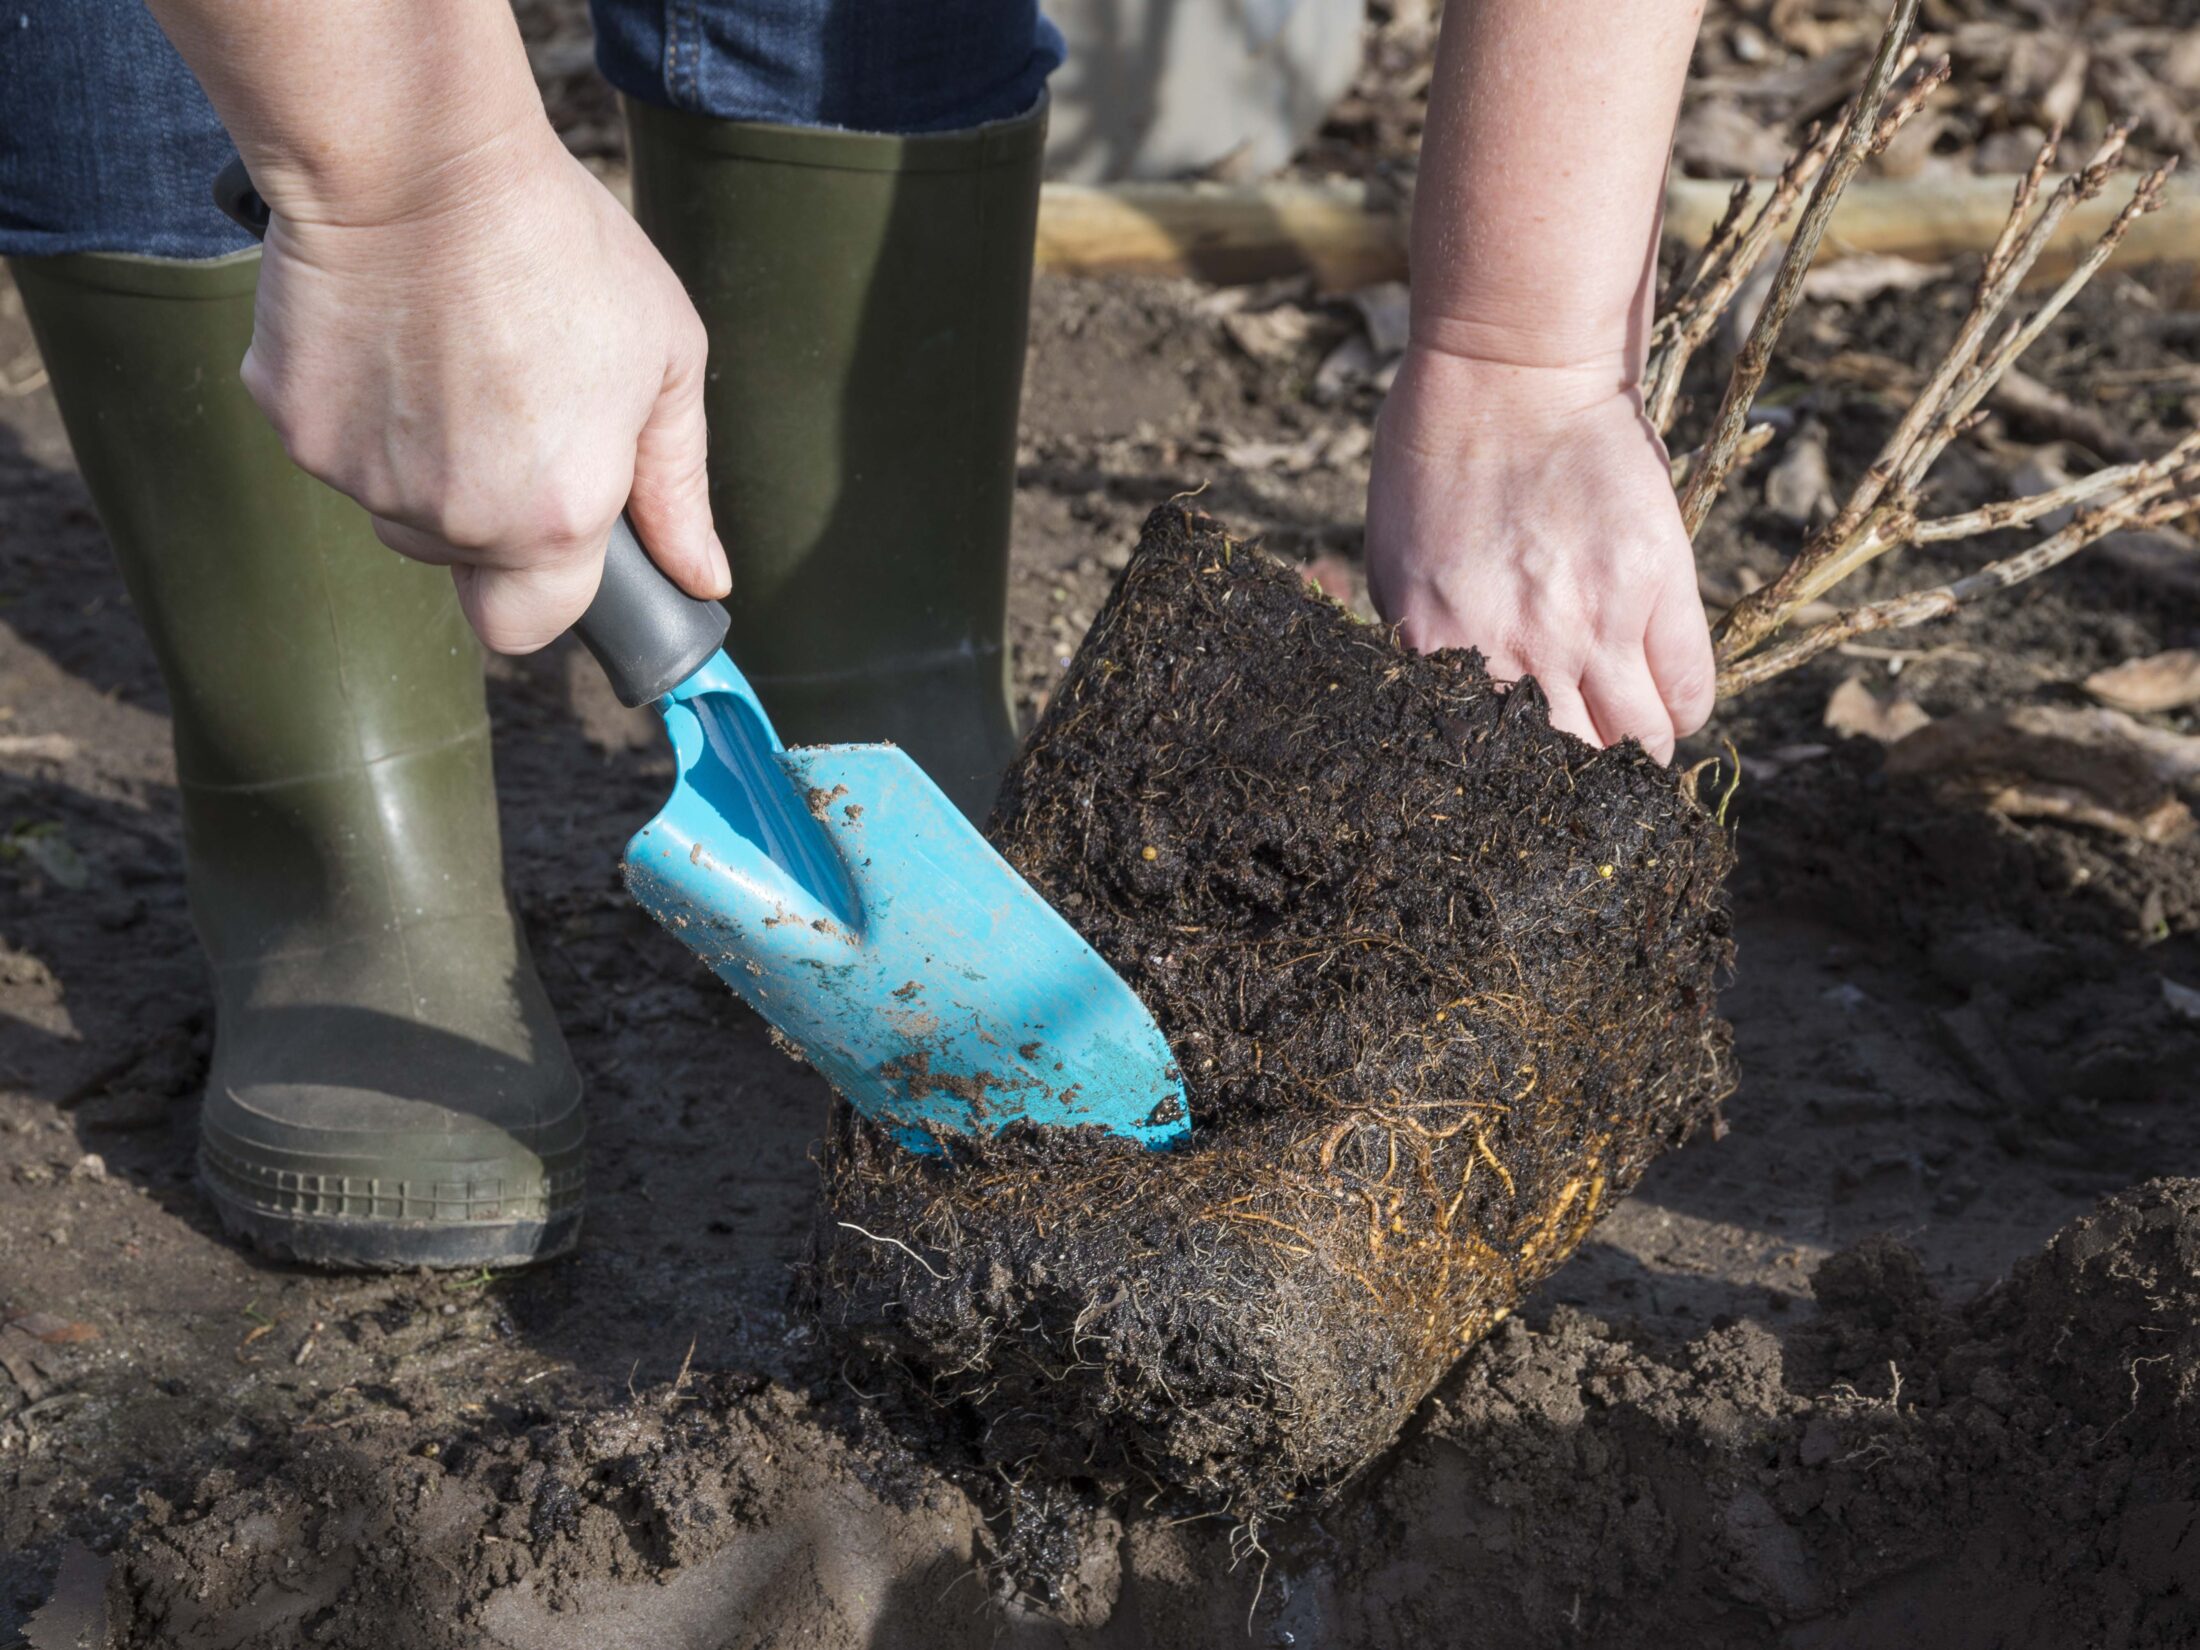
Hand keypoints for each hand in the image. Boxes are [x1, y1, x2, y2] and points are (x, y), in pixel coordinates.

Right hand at [240, 124, 728, 651]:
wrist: (418, 157)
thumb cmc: (560, 247)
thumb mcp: (664, 360)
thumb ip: (678, 487)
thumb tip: (702, 579)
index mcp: (554, 518)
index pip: (528, 626)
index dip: (547, 587)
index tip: (559, 535)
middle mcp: (452, 517)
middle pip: (458, 560)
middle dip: (484, 514)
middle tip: (506, 405)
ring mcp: (361, 476)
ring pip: (393, 502)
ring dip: (421, 459)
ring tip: (451, 351)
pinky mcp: (291, 422)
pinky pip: (332, 442)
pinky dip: (358, 403)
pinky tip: (391, 328)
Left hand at [1365, 347, 1714, 762]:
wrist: (1510, 373)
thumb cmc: (1434, 461)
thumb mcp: (1393, 567)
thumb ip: (1420, 647)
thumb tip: (1442, 713)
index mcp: (1446, 647)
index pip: (1482, 762)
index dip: (1505, 784)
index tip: (1517, 787)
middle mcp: (1521, 649)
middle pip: (1565, 766)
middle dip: (1572, 784)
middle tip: (1578, 781)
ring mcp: (1595, 620)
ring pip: (1637, 739)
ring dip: (1637, 756)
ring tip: (1633, 753)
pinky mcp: (1657, 584)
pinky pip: (1687, 686)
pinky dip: (1682, 713)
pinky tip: (1669, 712)